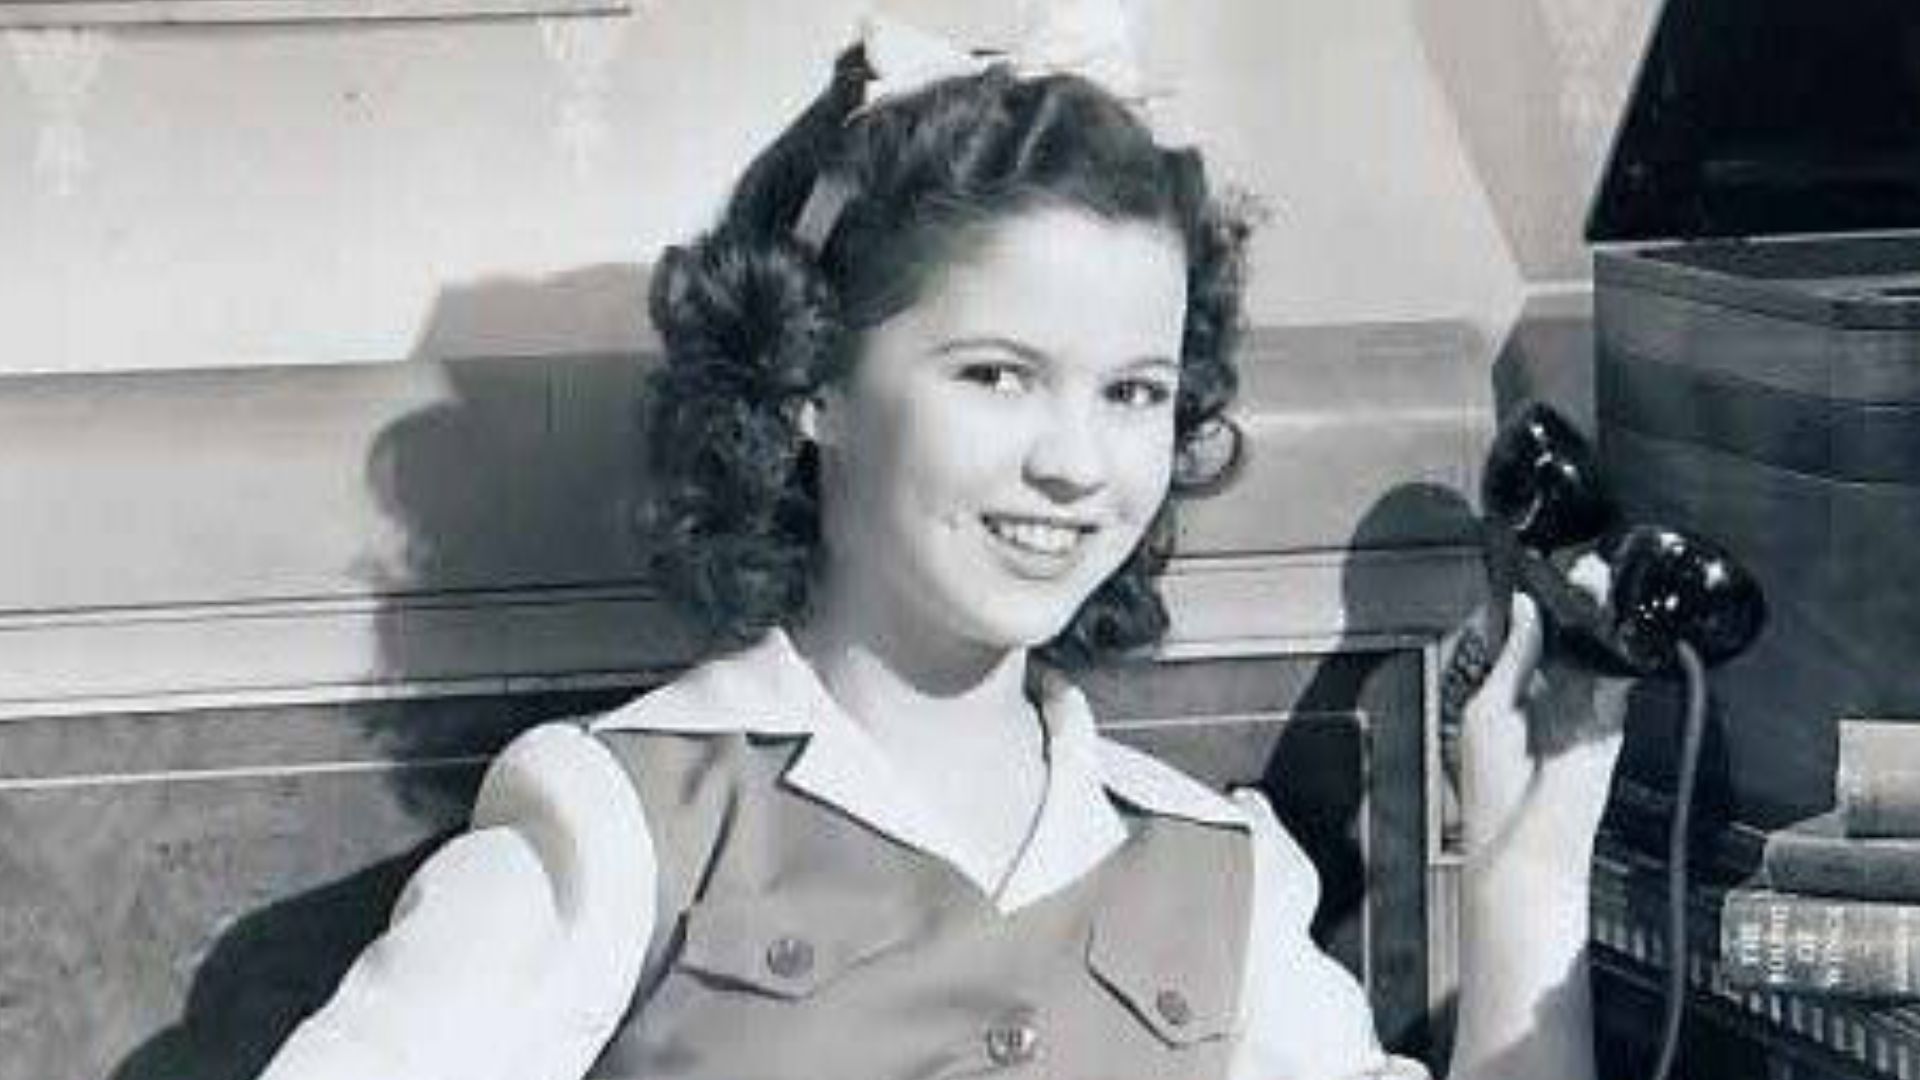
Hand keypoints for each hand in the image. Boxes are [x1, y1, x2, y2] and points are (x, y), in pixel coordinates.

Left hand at [1454, 591, 1630, 872]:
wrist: (1530, 849)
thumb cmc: (1496, 795)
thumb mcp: (1491, 709)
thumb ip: (1515, 660)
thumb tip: (1523, 609)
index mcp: (1510, 696)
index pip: (1531, 641)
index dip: (1543, 609)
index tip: (1553, 574)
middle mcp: (1547, 703)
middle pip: (1567, 644)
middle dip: (1577, 607)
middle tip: (1587, 569)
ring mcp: (1581, 716)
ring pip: (1595, 657)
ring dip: (1601, 623)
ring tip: (1602, 583)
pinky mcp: (1609, 730)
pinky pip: (1618, 686)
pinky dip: (1620, 658)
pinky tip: (1619, 627)